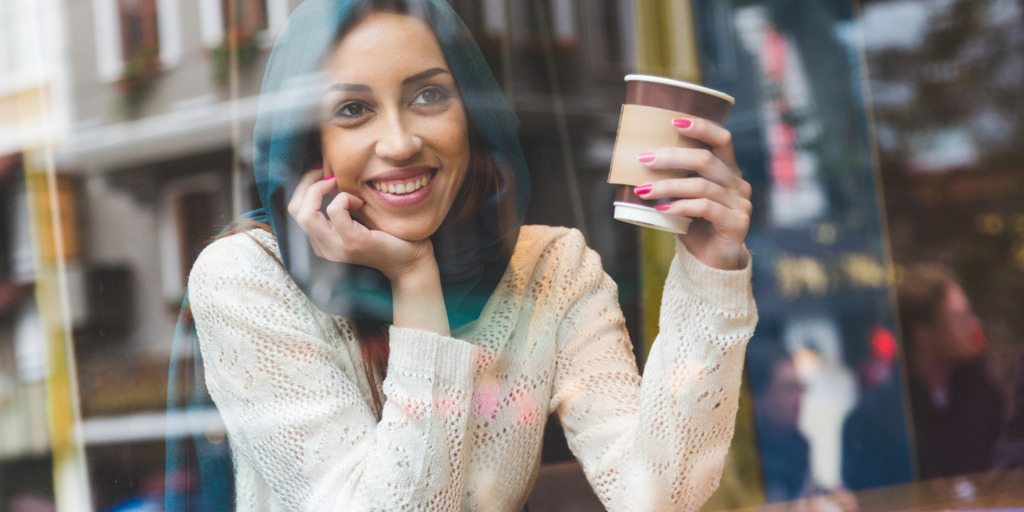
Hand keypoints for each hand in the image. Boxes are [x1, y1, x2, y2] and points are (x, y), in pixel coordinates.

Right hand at [287, 169, 435, 281]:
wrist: (410, 261)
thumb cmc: (388, 237)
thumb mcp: (357, 219)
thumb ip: (342, 206)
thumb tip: (330, 175)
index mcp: (321, 241)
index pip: (295, 211)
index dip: (304, 187)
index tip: (323, 175)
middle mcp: (323, 247)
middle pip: (295, 211)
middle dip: (307, 184)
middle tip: (327, 173)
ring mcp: (336, 247)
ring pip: (305, 214)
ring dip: (319, 190)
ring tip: (337, 183)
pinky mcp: (352, 242)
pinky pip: (334, 211)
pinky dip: (345, 198)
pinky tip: (360, 202)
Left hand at [634, 118, 751, 269]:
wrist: (711, 263)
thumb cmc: (694, 226)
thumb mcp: (685, 197)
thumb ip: (676, 178)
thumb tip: (638, 159)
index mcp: (728, 171)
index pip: (722, 139)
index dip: (701, 127)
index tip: (674, 122)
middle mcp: (738, 184)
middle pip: (706, 160)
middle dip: (672, 156)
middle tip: (644, 158)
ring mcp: (740, 204)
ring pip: (701, 186)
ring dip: (668, 185)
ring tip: (643, 189)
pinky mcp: (737, 223)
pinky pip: (705, 208)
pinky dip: (680, 206)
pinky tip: (662, 209)